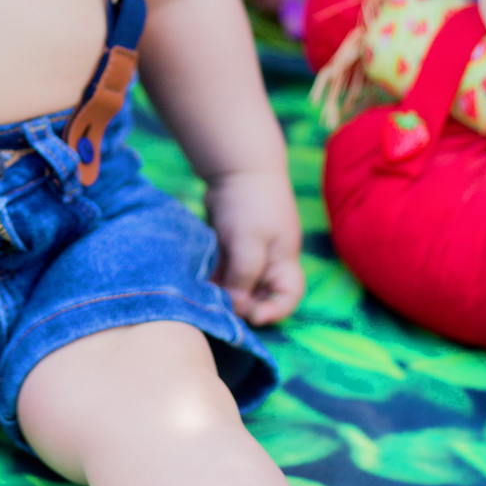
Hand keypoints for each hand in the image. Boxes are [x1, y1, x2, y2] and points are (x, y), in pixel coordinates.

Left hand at [205, 168, 304, 326]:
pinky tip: (198, 279)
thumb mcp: (248, 244)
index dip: (273, 312)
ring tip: (204, 292)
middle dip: (240, 304)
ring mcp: (248, 255)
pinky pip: (222, 272)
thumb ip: (243, 277)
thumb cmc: (250, 205)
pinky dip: (213, 278)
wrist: (235, 168)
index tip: (252, 316)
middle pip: (258, 296)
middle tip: (219, 303)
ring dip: (222, 292)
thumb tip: (235, 306)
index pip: (288, 299)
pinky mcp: (229, 248)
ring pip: (236, 286)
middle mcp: (268, 263)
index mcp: (283, 263)